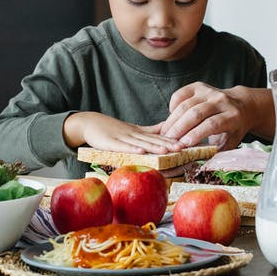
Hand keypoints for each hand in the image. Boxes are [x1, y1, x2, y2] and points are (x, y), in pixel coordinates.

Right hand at [63, 112, 182, 154]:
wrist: (91, 123)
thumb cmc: (113, 129)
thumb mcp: (134, 129)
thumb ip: (150, 130)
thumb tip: (169, 127)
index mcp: (139, 133)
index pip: (158, 137)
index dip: (171, 141)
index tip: (185, 144)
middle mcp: (133, 135)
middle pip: (153, 140)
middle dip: (168, 145)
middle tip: (182, 148)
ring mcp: (122, 138)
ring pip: (141, 143)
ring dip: (154, 147)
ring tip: (167, 151)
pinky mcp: (110, 143)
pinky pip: (122, 147)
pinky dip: (132, 149)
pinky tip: (141, 152)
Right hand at [157, 83, 274, 148]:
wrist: (241, 106)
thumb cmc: (232, 130)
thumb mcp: (229, 143)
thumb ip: (215, 153)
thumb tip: (197, 166)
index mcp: (232, 116)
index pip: (212, 124)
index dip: (196, 134)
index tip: (182, 145)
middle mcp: (221, 101)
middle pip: (196, 113)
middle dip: (179, 129)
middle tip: (167, 142)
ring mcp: (209, 91)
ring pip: (185, 104)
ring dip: (172, 121)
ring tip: (164, 134)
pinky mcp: (198, 86)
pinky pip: (180, 94)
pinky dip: (172, 106)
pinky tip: (171, 119)